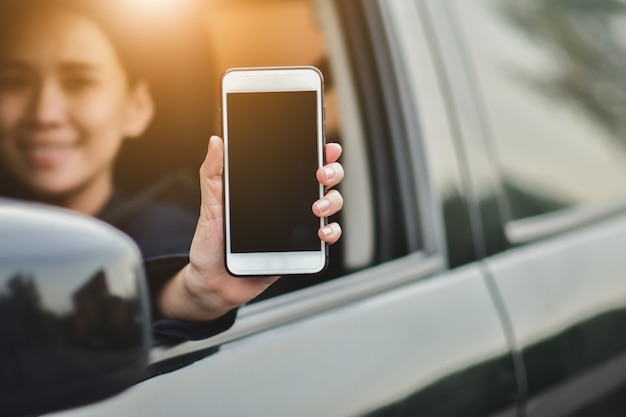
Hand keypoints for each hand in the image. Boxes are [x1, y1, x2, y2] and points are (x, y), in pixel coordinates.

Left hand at [158, 136, 343, 320]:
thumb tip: (216, 142)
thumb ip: (213, 174)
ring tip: (317, 207)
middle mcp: (287, 205)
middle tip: (321, 174)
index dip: (317, 152)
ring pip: (329, 205)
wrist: (212, 282)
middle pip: (322, 181)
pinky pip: (325, 239)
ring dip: (332, 201)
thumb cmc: (211, 244)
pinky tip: (322, 233)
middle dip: (331, 171)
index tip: (325, 146)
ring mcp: (296, 226)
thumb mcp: (210, 205)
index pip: (298, 164)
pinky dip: (331, 233)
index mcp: (268, 189)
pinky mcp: (300, 250)